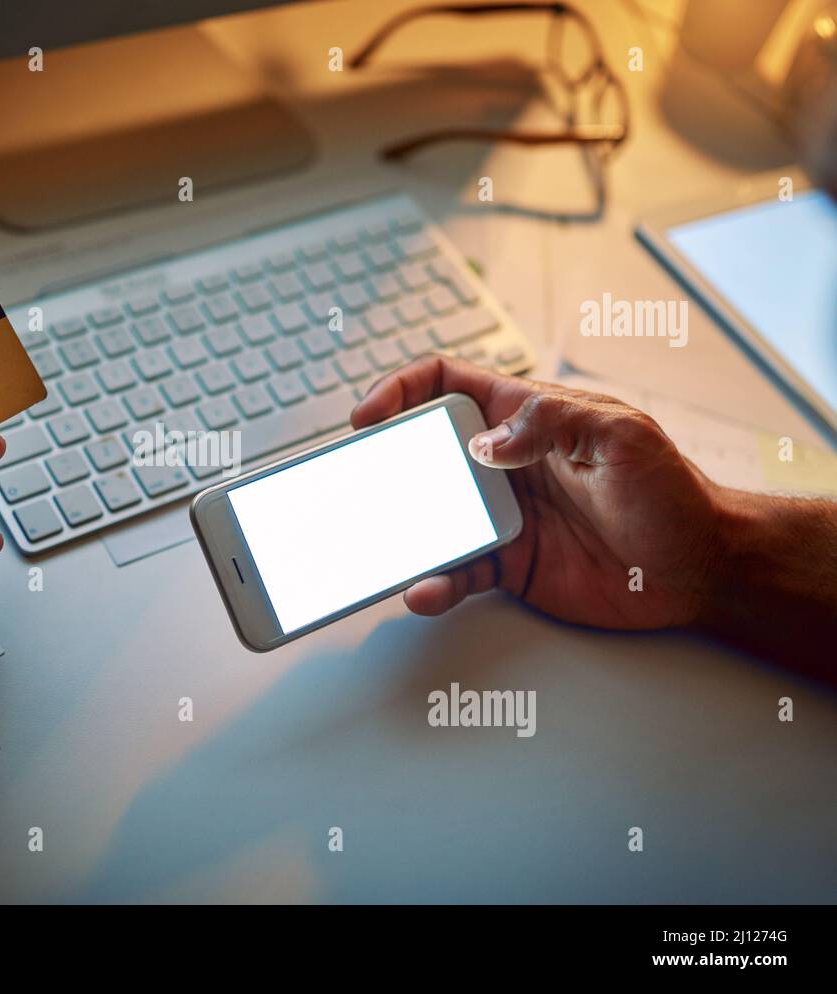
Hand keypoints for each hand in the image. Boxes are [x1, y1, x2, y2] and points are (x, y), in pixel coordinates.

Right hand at [350, 355, 722, 628]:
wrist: (699, 567)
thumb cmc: (671, 490)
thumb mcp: (620, 436)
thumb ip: (552, 424)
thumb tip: (484, 442)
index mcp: (525, 417)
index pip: (447, 383)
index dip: (401, 390)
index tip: (368, 416)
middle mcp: (502, 463)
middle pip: (423, 451)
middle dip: (383, 464)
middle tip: (352, 484)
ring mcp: (500, 515)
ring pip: (429, 517)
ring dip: (400, 531)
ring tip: (378, 547)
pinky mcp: (508, 564)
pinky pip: (456, 571)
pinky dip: (434, 582)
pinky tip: (425, 589)